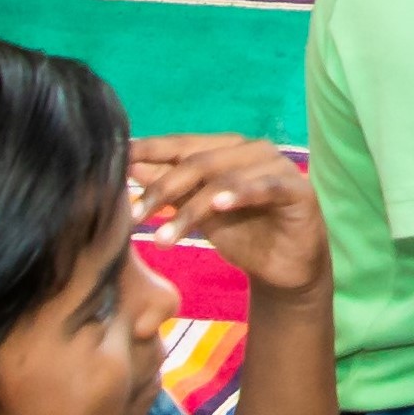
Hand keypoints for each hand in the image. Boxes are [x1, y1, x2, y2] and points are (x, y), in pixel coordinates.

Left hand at [133, 133, 322, 295]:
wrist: (284, 269)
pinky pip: (265, 188)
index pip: (182, 145)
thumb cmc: (242, 235)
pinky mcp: (297, 189)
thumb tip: (131, 167)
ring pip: (224, 180)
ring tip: (164, 239)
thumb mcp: (198, 213)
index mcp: (225, 149)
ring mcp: (277, 166)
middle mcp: (251, 150)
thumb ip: (171, 189)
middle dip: (162, 189)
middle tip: (133, 217)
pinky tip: (218, 206)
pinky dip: (240, 194)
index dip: (149, 150)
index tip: (116, 161)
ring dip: (190, 209)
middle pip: (198, 162)